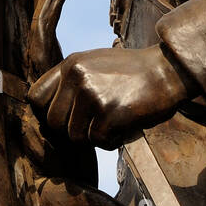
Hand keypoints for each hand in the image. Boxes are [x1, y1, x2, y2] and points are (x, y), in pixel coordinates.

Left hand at [29, 45, 194, 149]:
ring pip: (74, 136)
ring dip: (94, 137)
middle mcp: (76, 76)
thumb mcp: (96, 64)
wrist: (169, 71)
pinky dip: (112, 141)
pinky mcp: (108, 112)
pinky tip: (125, 127)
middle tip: (96, 125)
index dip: (48, 113)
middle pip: (53, 122)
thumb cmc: (134, 73)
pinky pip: (98, 142)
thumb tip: (47, 113)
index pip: (35, 97)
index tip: (66, 119)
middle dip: (73, 130)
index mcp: (70, 64)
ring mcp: (91, 93)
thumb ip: (71, 81)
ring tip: (114, 123)